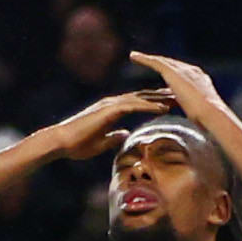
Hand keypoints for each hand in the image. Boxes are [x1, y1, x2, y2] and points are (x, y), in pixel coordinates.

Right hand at [45, 89, 166, 159]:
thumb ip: (113, 137)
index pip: (138, 103)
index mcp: (112, 109)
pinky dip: (149, 106)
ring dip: (159, 98)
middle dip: (161, 95)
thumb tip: (124, 135)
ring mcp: (110, 105)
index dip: (154, 102)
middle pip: (142, 96)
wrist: (60, 142)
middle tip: (181, 95)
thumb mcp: (101, 143)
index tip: (171, 104)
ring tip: (177, 99)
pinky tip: (162, 108)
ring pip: (140, 98)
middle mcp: (112, 103)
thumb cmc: (76, 145)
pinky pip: (133, 106)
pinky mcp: (108, 110)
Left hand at [126, 50, 230, 126]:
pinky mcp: (173, 72)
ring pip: (162, 61)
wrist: (212, 114)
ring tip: (135, 56)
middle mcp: (193, 72)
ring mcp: (184, 70)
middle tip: (147, 60)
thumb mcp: (203, 114)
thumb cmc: (211, 121)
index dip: (173, 74)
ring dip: (148, 58)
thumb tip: (198, 123)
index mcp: (201, 81)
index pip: (184, 75)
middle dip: (161, 62)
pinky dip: (144, 59)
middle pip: (173, 65)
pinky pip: (155, 62)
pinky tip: (133, 57)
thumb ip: (196, 113)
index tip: (165, 76)